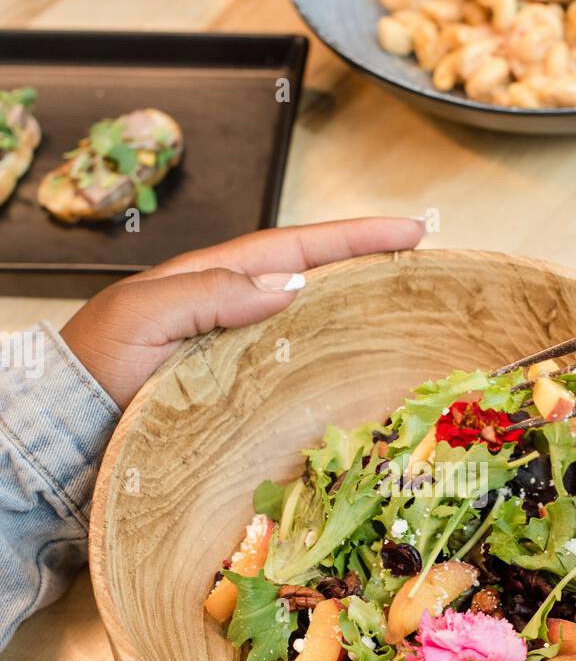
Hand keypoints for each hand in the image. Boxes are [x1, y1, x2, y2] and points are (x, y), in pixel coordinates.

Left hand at [61, 217, 424, 410]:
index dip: (352, 238)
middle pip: (311, 278)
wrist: (68, 429)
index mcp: (210, 280)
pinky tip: (356, 374)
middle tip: (423, 263)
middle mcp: (230, 310)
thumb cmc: (96, 367)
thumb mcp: (142, 315)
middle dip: (365, 264)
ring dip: (355, 312)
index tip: (408, 231)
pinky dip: (329, 363)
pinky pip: (293, 371)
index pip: (295, 250)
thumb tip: (287, 285)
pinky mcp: (235, 394)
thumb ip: (208, 293)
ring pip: (308, 323)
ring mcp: (235, 352)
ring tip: (406, 309)